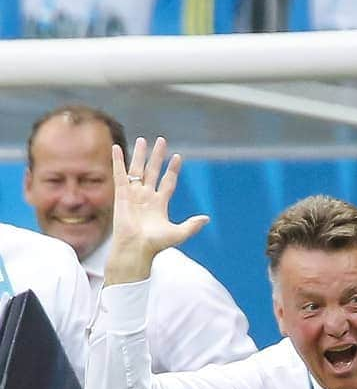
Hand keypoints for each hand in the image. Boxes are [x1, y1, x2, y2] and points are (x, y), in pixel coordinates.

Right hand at [105, 136, 208, 283]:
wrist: (136, 248)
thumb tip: (207, 218)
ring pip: (137, 170)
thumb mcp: (178, 234)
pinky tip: (116, 148)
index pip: (168, 182)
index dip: (173, 170)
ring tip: (142, 140)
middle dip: (157, 157)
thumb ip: (192, 225)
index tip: (178, 157)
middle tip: (161, 140)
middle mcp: (146, 197)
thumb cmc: (155, 244)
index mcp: (160, 204)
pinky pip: (119, 174)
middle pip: (153, 171)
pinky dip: (118, 161)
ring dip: (139, 155)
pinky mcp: (121, 194)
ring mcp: (134, 194)